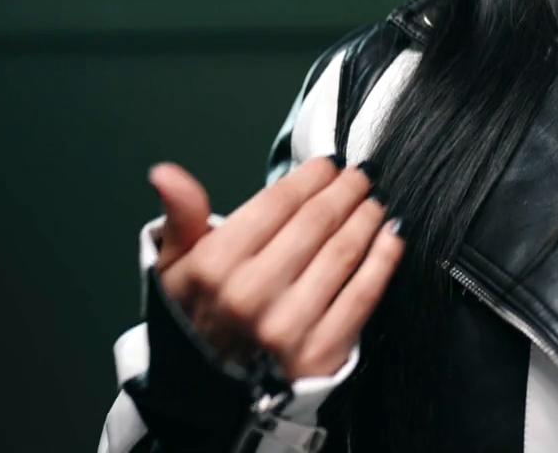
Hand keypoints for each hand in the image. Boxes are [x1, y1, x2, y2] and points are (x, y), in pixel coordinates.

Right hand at [147, 157, 405, 380]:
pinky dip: (384, 259)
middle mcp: (250, 295)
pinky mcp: (320, 352)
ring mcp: (288, 325)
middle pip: (316, 222)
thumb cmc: (195, 318)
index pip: (277, 203)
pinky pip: (363, 294)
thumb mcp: (174, 267)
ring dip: (367, 218)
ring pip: (343, 253)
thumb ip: (181, 215)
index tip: (328, 164)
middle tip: (361, 174)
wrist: (206, 393)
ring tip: (375, 201)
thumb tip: (165, 172)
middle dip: (345, 190)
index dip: (310, 177)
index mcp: (214, 267)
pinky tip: (392, 236)